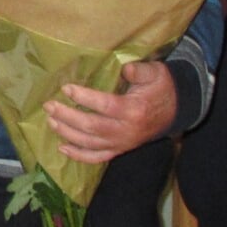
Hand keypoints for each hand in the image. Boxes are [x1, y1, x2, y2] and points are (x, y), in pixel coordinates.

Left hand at [46, 60, 176, 163]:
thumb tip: (125, 69)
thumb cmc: (162, 88)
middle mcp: (126, 131)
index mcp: (134, 110)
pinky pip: (97, 158)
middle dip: (67, 117)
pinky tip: (63, 148)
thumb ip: (140, 71)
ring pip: (90, 143)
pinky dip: (79, 155)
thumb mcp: (156, 73)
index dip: (84, 98)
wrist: (177, 110)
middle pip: (92, 127)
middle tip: (49, 106)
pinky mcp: (120, 150)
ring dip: (68, 134)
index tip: (66, 88)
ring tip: (51, 121)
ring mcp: (122, 143)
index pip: (105, 106)